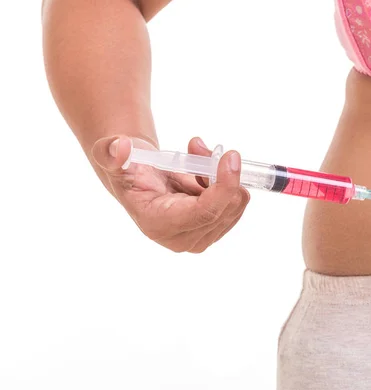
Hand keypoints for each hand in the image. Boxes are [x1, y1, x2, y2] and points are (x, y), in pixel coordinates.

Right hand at [92, 135, 249, 252]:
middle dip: (222, 172)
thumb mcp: (112, 155)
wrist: (138, 177)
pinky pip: (236, 203)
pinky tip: (204, 174)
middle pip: (224, 208)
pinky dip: (227, 182)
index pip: (204, 213)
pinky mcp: (214, 230)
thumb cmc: (126, 168)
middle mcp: (182, 240)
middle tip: (199, 148)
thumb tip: (120, 147)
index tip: (231, 157)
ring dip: (223, 175)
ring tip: (197, 158)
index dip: (223, 186)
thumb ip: (111, 152)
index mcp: (158, 225)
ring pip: (235, 204)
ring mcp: (200, 239)